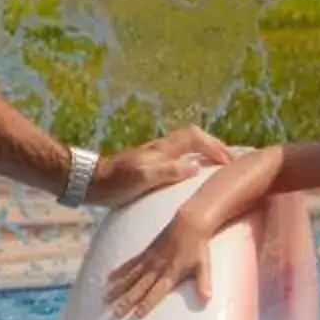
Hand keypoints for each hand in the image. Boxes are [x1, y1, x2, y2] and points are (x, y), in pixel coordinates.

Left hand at [86, 126, 231, 206]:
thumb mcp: (142, 178)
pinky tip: (192, 173)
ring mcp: (154, 155)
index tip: (229, 161)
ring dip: (204, 151)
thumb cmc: (115, 182)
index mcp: (162, 149)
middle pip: (193, 136)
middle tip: (229, 160)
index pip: (195, 137)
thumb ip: (168, 171)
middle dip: (214, 145)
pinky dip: (192, 159)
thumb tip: (195, 167)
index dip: (215, 146)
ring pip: (186, 145)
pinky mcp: (148, 165)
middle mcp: (160, 148)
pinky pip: (178, 156)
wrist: (89, 183)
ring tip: (217, 165)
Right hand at [104, 216, 211, 319]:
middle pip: (139, 288)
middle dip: (127, 301)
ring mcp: (149, 260)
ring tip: (105, 298)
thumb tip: (207, 300)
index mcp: (171, 273)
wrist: (189, 224)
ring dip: (118, 288)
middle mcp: (157, 268)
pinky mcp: (146, 253)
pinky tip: (109, 278)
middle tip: (116, 312)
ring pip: (130, 277)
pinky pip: (130, 264)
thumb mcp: (204, 266)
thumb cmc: (198, 247)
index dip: (147, 303)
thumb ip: (203, 284)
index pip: (157, 292)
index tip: (137, 314)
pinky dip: (119, 271)